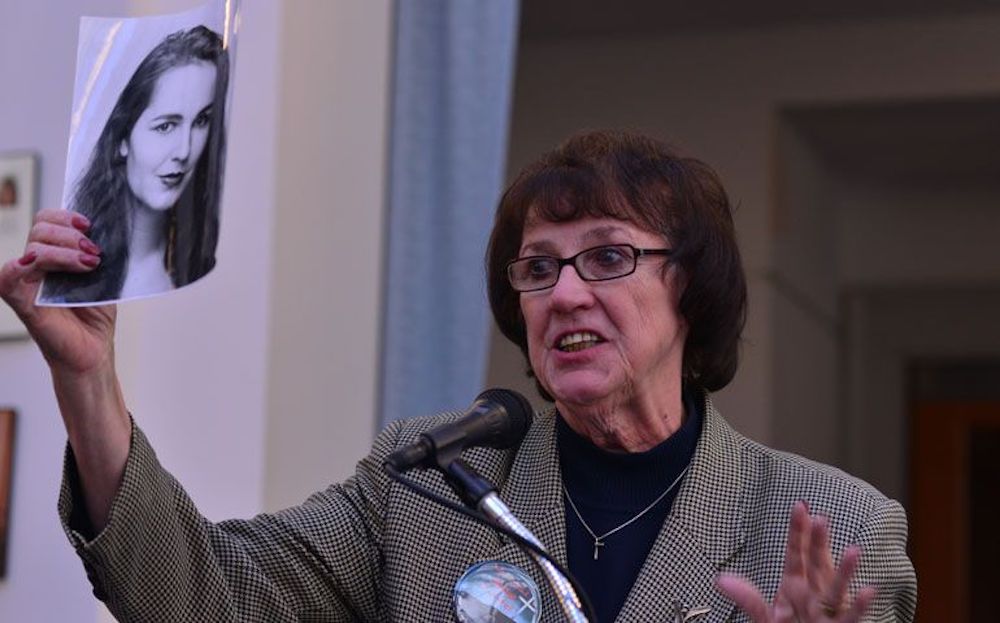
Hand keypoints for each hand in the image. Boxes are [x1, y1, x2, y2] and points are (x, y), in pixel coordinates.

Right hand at [0, 208, 115, 373]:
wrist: (93, 351)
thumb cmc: (95, 317)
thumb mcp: (103, 278)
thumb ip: (97, 254)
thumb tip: (104, 233)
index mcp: (53, 256)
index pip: (46, 221)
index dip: (65, 217)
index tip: (89, 225)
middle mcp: (36, 266)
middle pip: (40, 229)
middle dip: (71, 235)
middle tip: (94, 253)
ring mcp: (27, 283)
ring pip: (34, 248)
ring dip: (65, 251)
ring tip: (90, 264)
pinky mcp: (22, 303)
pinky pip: (7, 278)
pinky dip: (19, 266)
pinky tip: (34, 263)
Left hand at [716, 501, 875, 621]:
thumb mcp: (764, 617)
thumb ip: (748, 599)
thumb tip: (721, 580)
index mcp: (794, 587)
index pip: (795, 554)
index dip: (797, 531)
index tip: (799, 506)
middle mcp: (813, 595)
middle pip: (816, 564)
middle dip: (818, 542)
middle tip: (821, 519)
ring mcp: (827, 612)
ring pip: (836, 588)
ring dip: (845, 570)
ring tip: (853, 550)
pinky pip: (850, 618)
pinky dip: (859, 606)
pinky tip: (867, 591)